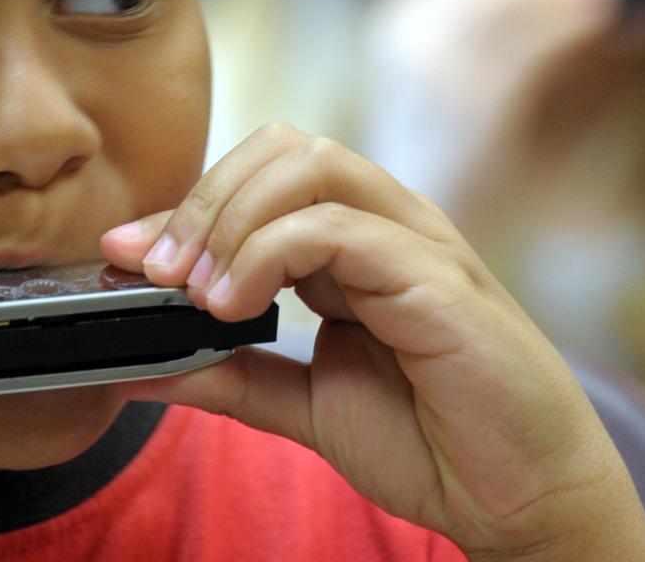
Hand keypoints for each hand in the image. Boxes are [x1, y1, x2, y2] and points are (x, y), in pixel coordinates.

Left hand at [102, 126, 644, 560]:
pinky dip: (267, 255)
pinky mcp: (436, 277)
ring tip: (194, 293)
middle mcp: (387, 223)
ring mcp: (416, 241)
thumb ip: (230, 377)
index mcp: (357, 241)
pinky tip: (234, 307)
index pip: (262, 176)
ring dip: (230, 218)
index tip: (123, 256)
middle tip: (155, 274)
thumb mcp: (304, 405)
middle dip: (203, 198)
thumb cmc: (435, 441)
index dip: (187, 205)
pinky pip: (338, 227)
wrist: (521, 498)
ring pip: (310, 164)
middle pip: (284, 145)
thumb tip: (134, 368)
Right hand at [362, 0, 616, 209]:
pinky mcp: (463, 112)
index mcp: (403, 27)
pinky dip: (559, 20)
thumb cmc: (466, 175)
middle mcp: (404, 40)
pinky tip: (595, 17)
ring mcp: (428, 75)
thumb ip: (506, 35)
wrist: (421, 260)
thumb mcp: (470, 90)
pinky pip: (516, 46)